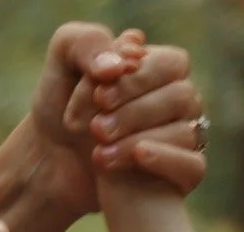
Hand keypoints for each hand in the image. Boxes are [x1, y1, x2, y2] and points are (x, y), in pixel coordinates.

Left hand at [30, 24, 206, 214]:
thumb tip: (123, 63)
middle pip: (182, 96)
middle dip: (134, 111)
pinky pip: (193, 166)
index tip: (99, 97)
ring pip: (185, 132)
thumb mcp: (63, 63)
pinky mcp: (179, 177)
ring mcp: (181, 141)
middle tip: (96, 127)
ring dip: (138, 138)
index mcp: (159, 71)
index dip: (138, 79)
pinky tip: (137, 156)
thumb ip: (87, 43)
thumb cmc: (60, 110)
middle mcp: (176, 103)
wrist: (49, 166)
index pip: (172, 64)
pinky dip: (165, 159)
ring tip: (98, 152)